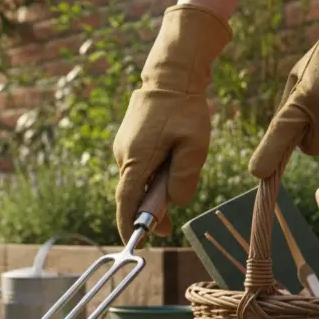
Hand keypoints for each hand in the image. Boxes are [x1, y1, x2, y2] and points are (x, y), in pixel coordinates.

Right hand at [113, 90, 209, 240]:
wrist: (171, 75)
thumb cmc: (185, 109)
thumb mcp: (194, 146)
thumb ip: (184, 178)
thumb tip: (174, 202)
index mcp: (136, 160)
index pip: (127, 202)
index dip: (129, 225)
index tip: (134, 243)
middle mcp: (124, 156)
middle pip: (132, 193)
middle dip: (146, 211)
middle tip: (166, 227)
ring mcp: (124, 147)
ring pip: (136, 179)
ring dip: (151, 190)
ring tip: (174, 188)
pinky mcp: (129, 140)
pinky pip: (138, 166)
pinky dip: (150, 175)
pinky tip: (169, 165)